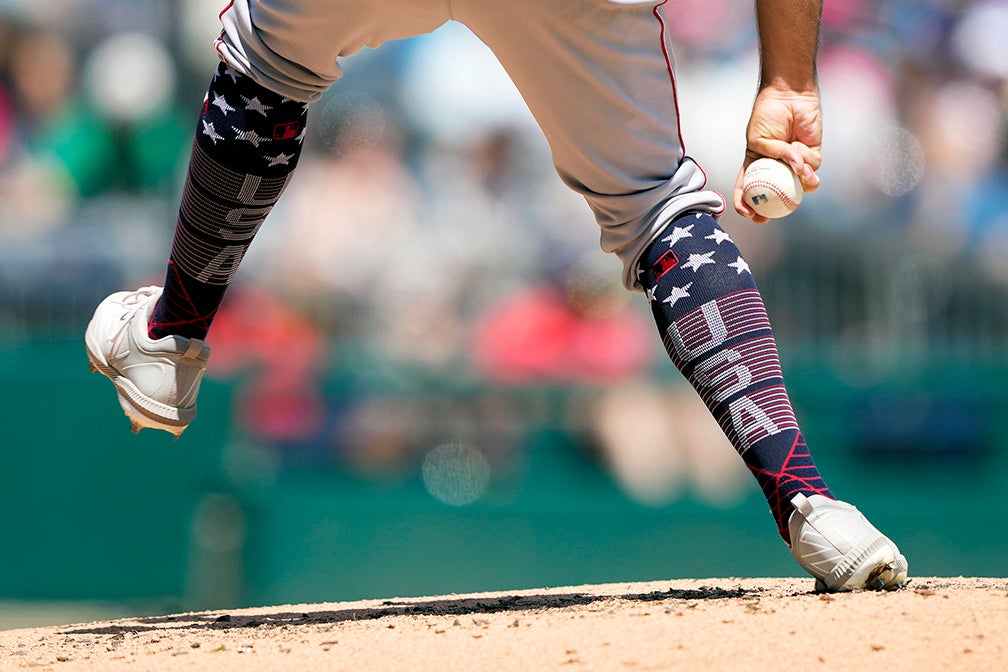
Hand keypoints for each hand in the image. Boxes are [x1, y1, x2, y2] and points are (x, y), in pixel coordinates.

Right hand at [733, 86, 821, 222]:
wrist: (789, 95)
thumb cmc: (767, 115)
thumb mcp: (757, 139)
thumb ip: (770, 155)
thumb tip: (791, 169)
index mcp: (757, 165)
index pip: (748, 189)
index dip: (745, 203)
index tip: (747, 212)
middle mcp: (776, 168)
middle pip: (774, 196)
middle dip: (771, 210)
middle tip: (767, 216)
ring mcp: (794, 164)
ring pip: (797, 187)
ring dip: (797, 183)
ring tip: (795, 169)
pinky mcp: (811, 156)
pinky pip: (810, 170)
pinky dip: (805, 162)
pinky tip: (799, 147)